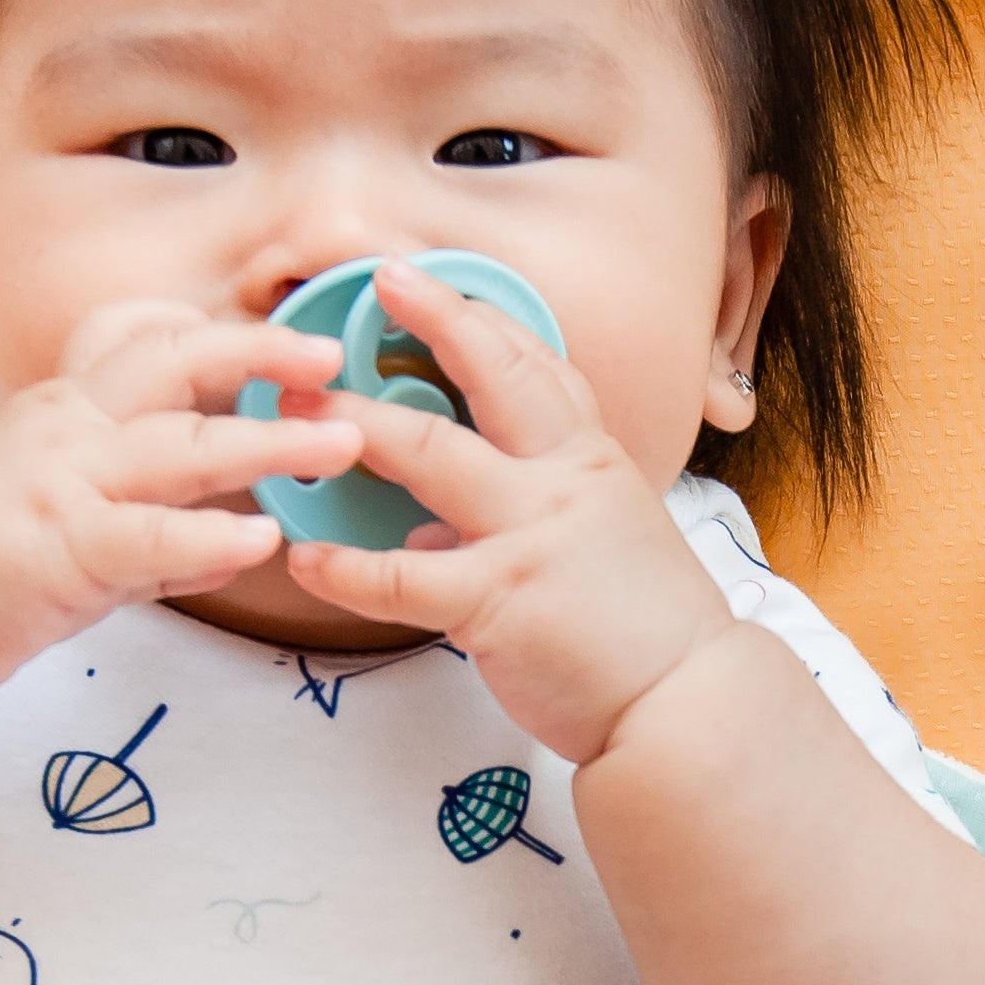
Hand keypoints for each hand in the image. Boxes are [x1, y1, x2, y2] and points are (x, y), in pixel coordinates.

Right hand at [0, 303, 363, 694]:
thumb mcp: (80, 524)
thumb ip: (163, 527)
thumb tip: (238, 536)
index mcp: (72, 407)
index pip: (149, 341)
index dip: (224, 336)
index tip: (295, 340)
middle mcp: (71, 427)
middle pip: (174, 363)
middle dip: (261, 354)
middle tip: (334, 359)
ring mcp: (64, 481)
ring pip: (179, 445)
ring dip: (267, 440)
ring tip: (338, 442)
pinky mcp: (59, 547)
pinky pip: (147, 535)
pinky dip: (209, 535)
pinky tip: (262, 538)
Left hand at [277, 260, 735, 765]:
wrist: (687, 704)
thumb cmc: (644, 635)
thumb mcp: (597, 549)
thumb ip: (517, 525)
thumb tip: (436, 531)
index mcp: (590, 464)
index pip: (538, 366)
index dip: (483, 319)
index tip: (433, 285)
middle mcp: (562, 482)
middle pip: (492, 373)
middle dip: (435, 318)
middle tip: (378, 280)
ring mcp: (530, 535)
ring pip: (431, 452)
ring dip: (358, 421)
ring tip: (297, 402)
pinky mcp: (497, 601)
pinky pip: (403, 576)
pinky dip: (346, 568)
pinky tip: (307, 558)